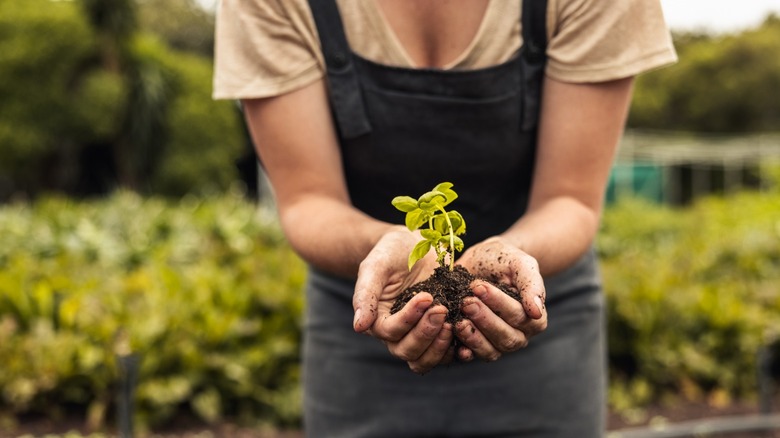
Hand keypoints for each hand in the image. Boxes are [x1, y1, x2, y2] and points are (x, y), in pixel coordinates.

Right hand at [352, 226, 454, 373]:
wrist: (414, 245)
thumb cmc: (390, 252)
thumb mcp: (375, 266)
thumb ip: (365, 294)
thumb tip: (359, 327)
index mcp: (378, 320)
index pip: (390, 332)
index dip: (408, 319)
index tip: (426, 296)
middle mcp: (398, 334)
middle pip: (408, 352)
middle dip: (426, 333)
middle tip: (441, 309)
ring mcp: (420, 336)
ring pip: (425, 359)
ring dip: (440, 346)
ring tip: (454, 322)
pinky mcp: (441, 333)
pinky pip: (447, 353)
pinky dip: (457, 348)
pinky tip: (467, 331)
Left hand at [453, 236, 547, 361]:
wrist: (481, 261)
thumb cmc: (503, 260)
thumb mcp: (520, 263)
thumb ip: (532, 284)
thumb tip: (536, 312)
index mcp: (534, 318)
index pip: (519, 316)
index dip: (499, 303)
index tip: (479, 287)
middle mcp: (519, 335)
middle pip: (506, 337)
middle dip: (484, 320)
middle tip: (466, 302)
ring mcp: (497, 343)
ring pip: (490, 350)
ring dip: (473, 337)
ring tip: (458, 320)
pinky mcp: (476, 346)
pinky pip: (472, 355)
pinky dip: (462, 349)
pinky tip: (452, 338)